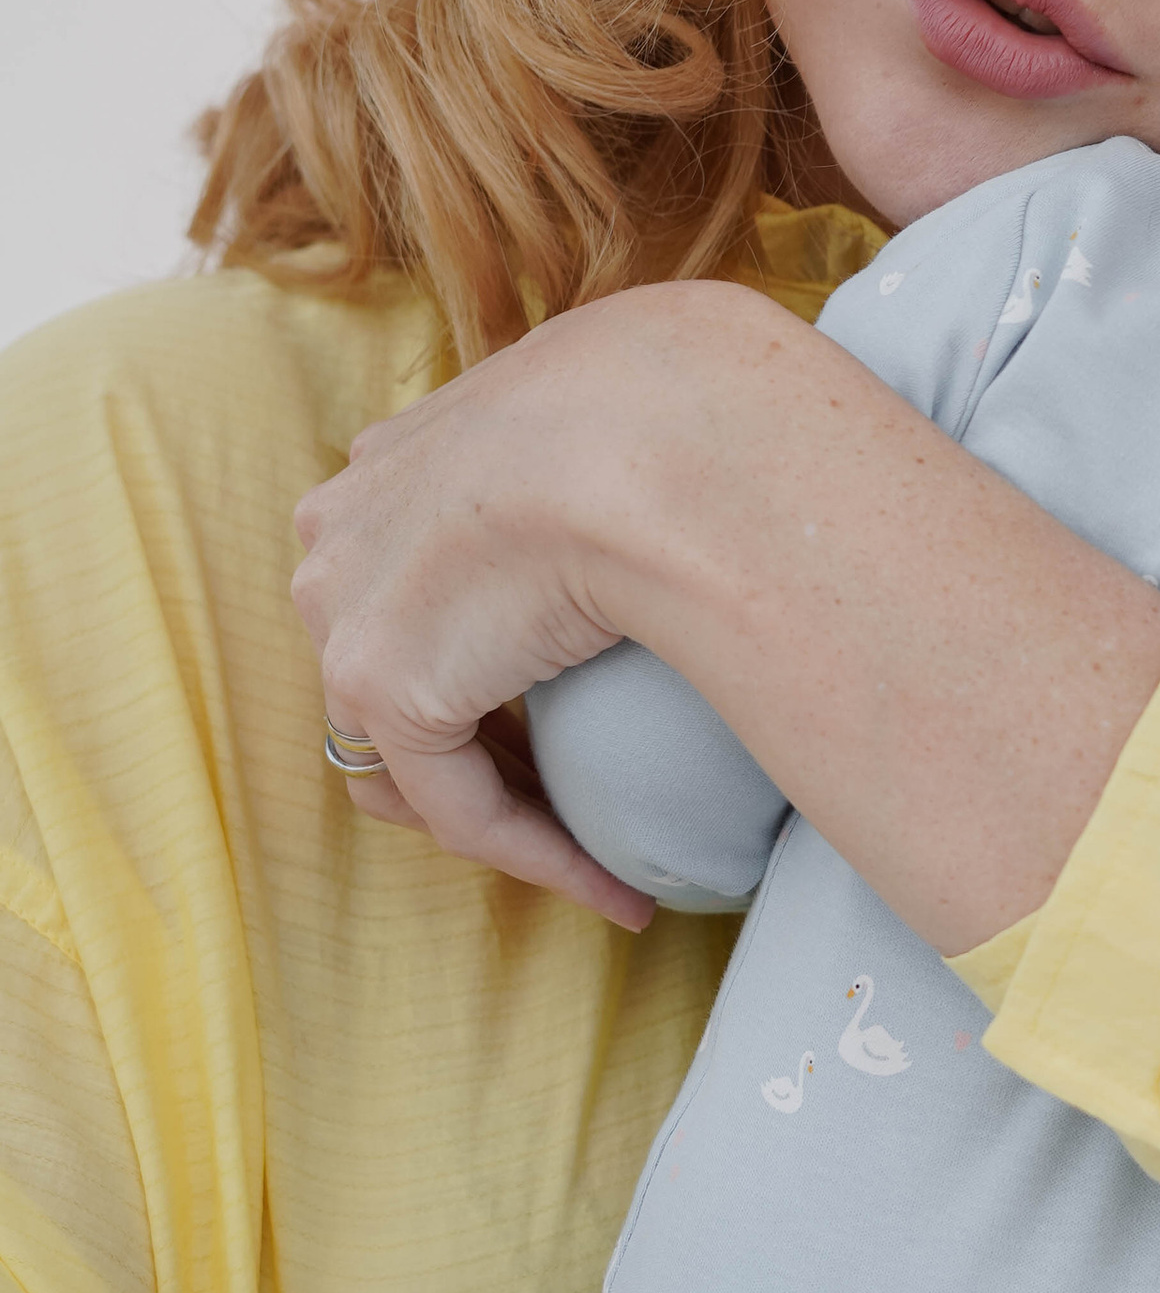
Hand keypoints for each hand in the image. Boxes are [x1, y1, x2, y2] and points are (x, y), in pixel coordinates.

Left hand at [293, 301, 679, 929]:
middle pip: (398, 671)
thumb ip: (596, 438)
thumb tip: (674, 442)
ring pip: (418, 750)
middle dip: (486, 742)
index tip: (589, 688)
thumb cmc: (681, 404)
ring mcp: (349, 608)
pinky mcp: (387, 689)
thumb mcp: (624, 399)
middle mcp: (345, 528)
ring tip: (611, 864)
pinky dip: (544, 857)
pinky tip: (622, 893)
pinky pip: (463, 809)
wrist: (664, 434)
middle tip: (594, 791)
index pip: (418, 582)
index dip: (495, 650)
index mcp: (396, 454)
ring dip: (515, 813)